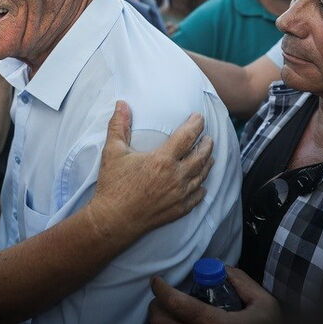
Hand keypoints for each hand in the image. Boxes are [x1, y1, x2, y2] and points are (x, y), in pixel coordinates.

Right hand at [89, 103, 213, 236]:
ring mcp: (180, 194)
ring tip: (209, 156)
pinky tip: (202, 184)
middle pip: (201, 156)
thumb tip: (121, 104)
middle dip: (206, 144)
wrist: (114, 219)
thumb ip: (119, 126)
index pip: (187, 137)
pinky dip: (202, 188)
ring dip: (207, 163)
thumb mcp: (113, 152)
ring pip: (202, 175)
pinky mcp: (179, 209)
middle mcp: (176, 176)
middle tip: (208, 136)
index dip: (195, 125)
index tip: (199, 118)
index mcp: (162, 160)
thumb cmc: (113, 185)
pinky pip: (197, 197)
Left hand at [148, 267, 281, 323]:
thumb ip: (242, 282)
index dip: (162, 290)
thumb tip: (221, 270)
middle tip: (162, 298)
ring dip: (159, 321)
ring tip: (168, 313)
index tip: (157, 281)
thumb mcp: (265, 303)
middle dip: (157, 307)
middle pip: (161, 323)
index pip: (179, 305)